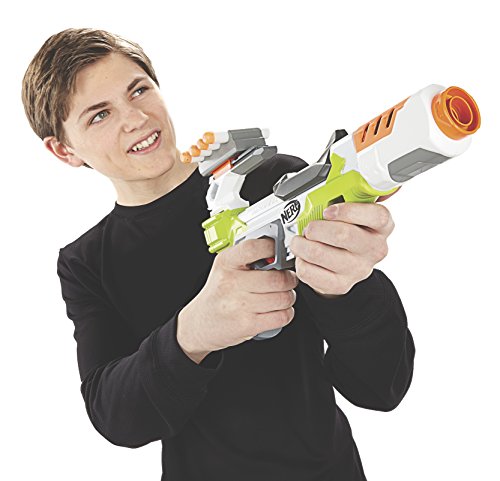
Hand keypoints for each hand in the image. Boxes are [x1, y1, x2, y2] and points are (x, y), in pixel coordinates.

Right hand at [177, 238, 298, 360]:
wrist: (200, 323)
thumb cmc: (218, 294)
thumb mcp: (225, 269)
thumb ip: (248, 258)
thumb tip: (279, 251)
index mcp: (226, 263)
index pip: (253, 248)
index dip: (272, 247)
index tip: (280, 251)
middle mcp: (231, 282)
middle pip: (277, 278)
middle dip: (289, 279)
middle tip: (288, 280)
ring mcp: (239, 305)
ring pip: (283, 298)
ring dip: (289, 297)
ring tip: (282, 296)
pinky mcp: (247, 324)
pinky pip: (281, 316)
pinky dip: (286, 313)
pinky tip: (279, 310)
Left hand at [289, 202, 394, 297]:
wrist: (344, 267)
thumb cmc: (347, 232)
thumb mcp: (354, 212)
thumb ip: (350, 195)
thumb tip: (342, 172)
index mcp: (382, 226)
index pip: (377, 216)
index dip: (349, 211)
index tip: (329, 209)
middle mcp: (374, 249)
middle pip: (343, 235)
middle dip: (317, 227)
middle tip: (308, 226)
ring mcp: (358, 269)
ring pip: (320, 253)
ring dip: (302, 244)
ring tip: (300, 241)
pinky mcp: (340, 284)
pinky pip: (310, 271)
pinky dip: (300, 262)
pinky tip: (303, 257)